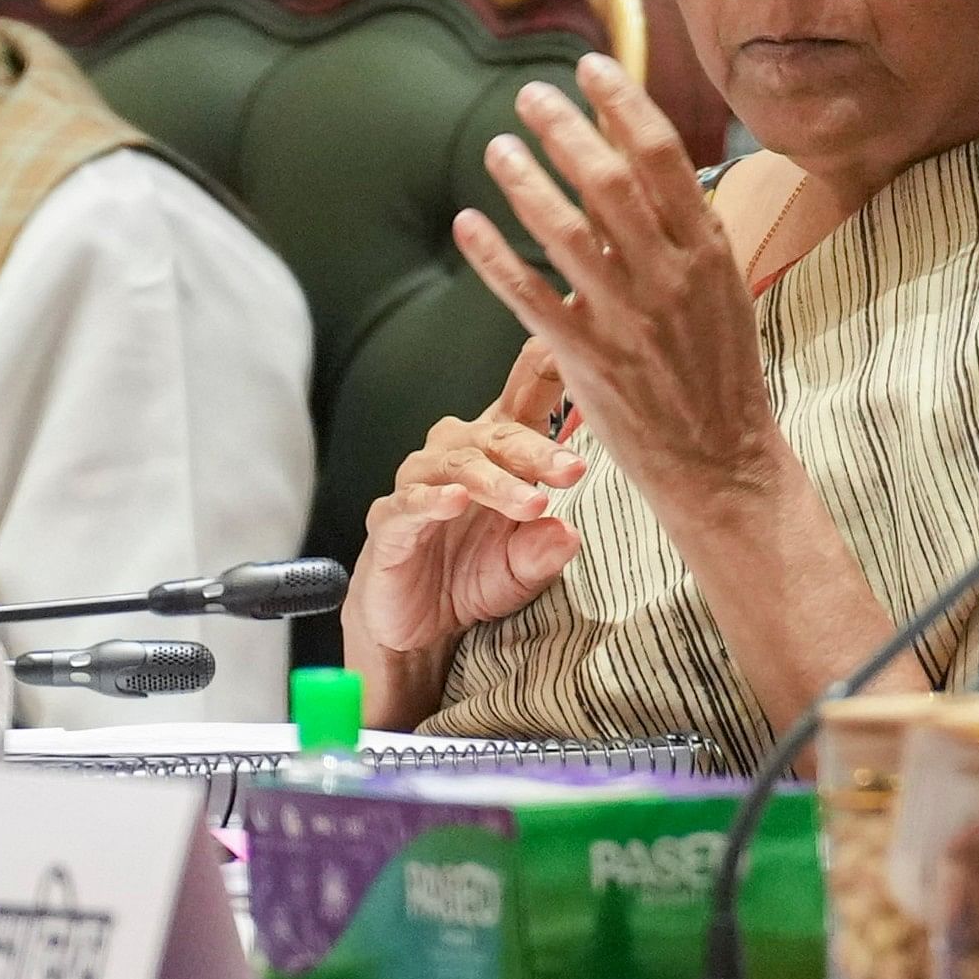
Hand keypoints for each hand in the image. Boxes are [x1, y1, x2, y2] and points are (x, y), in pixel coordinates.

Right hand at [352, 336, 589, 659]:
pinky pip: (412, 501)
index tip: (588, 349)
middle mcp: (460, 454)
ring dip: (498, 483)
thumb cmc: (473, 578)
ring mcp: (422, 483)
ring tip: (531, 504)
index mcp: (501, 450)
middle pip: (500, 433)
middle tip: (574, 470)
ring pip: (461, 466)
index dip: (549, 365)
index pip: (527, 394)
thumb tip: (569, 535)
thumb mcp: (524, 569)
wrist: (417, 629)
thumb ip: (545, 551)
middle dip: (540, 452)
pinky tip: (455, 502)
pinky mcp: (391, 520)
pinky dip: (434, 499)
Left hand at [454, 54, 782, 515]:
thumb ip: (681, 224)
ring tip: (497, 146)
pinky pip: (529, 296)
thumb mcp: (722, 285)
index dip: (623, 102)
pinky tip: (468, 223)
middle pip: (609, 180)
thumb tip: (643, 153)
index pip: (662, 155)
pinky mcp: (588, 360)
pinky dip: (494, 256)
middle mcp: (669, 276)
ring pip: (564, 231)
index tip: (590, 66)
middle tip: (531, 96)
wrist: (722, 462)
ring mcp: (627, 318)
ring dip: (524, 181)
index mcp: (708, 250)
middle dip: (565, 128)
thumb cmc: (720, 368)